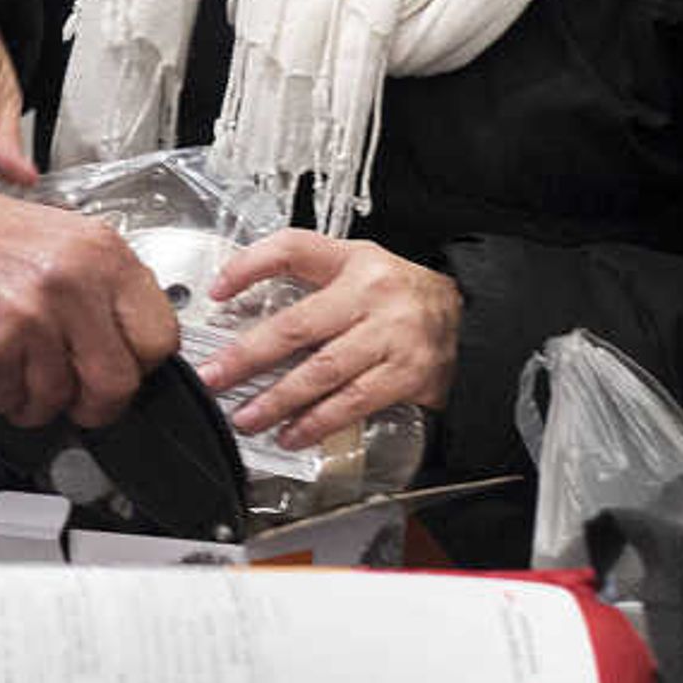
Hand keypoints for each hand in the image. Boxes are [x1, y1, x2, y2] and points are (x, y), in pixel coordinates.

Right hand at [0, 189, 181, 428]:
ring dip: (42, 402)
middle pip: (118, 382)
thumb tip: (134, 343)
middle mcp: (74, 285)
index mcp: (104, 255)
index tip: (124, 368)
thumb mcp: (67, 240)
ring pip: (61, 399)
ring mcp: (33, 319)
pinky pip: (16, 401)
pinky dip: (6, 398)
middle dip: (99, 404)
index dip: (141, 364)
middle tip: (82, 400)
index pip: (160, 337)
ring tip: (25, 377)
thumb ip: (107, 288)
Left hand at [198, 232, 461, 446]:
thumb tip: (242, 310)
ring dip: (278, 400)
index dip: (250, 265)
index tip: (217, 290)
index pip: (293, 249)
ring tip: (246, 417)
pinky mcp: (406, 374)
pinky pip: (352, 402)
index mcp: (352, 260)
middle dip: (247, 356)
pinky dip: (317, 423)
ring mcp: (391, 336)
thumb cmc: (398, 297)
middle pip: (297, 326)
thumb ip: (308, 281)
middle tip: (214, 377)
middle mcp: (371, 294)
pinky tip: (292, 433)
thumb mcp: (357, 269)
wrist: (468, 321)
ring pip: (322, 372)